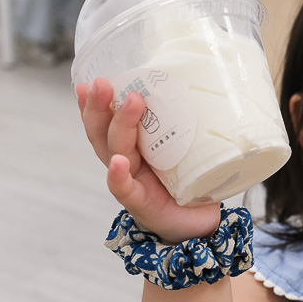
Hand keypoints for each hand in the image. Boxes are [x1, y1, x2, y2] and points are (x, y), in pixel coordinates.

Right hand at [76, 78, 219, 241]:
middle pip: (104, 132)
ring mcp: (131, 182)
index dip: (97, 102)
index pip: (107, 120)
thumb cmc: (190, 182)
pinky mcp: (141, 203)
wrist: (198, 223)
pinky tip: (117, 163)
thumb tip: (207, 82)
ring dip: (118, 126)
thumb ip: (188, 121)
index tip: (95, 77)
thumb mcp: (186, 146)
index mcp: (133, 145)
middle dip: (101, 106)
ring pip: (114, 151)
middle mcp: (126, 161)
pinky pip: (125, 189)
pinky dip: (119, 176)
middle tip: (104, 83)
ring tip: (128, 104)